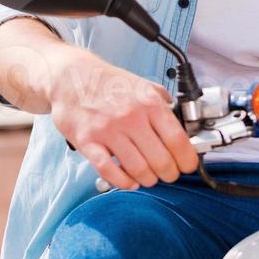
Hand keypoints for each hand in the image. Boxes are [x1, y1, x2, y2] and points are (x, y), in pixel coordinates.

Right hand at [48, 52, 198, 190]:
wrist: (71, 76)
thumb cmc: (107, 82)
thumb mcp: (142, 84)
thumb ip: (162, 101)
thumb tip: (180, 120)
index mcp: (148, 103)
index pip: (178, 140)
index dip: (187, 160)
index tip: (187, 166)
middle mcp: (131, 117)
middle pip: (161, 161)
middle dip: (169, 174)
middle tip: (168, 174)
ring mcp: (108, 130)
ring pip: (138, 169)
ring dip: (147, 180)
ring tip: (148, 177)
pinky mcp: (88, 141)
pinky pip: (109, 171)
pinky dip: (123, 182)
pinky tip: (128, 180)